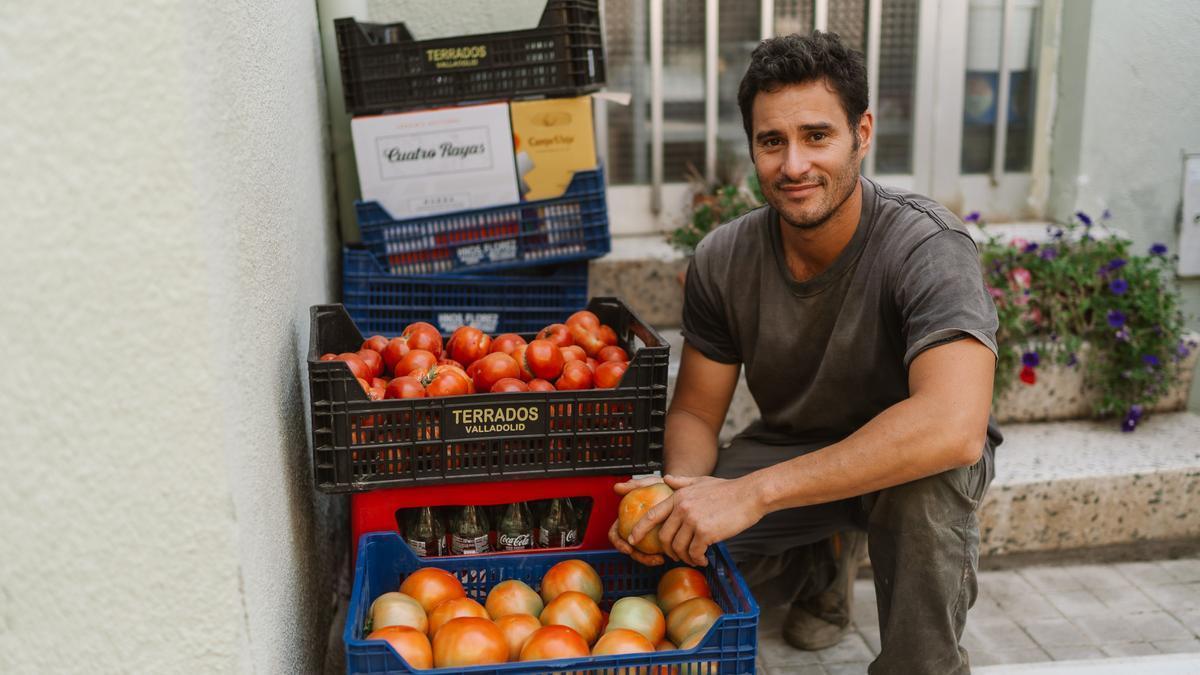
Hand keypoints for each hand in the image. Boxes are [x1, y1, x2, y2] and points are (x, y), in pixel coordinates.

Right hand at [607, 476, 666, 565]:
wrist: (683, 490)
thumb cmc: (664, 486)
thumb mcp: (652, 483)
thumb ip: (635, 485)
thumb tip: (617, 487)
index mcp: (627, 518)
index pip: (616, 533)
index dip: (618, 543)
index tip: (628, 548)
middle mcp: (635, 528)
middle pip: (630, 548)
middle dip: (638, 557)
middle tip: (650, 558)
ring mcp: (648, 536)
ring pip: (643, 553)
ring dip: (649, 559)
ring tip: (661, 558)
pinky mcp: (661, 540)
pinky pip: (657, 551)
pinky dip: (661, 554)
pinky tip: (668, 554)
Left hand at [629, 474, 765, 566]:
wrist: (750, 494)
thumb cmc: (728, 489)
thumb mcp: (701, 481)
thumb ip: (682, 482)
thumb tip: (666, 478)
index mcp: (679, 496)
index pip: (653, 515)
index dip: (640, 529)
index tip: (633, 539)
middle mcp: (682, 507)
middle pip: (664, 537)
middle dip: (668, 551)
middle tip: (676, 556)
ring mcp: (693, 520)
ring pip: (679, 548)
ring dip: (685, 557)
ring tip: (695, 558)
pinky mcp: (705, 532)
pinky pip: (694, 552)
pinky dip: (698, 559)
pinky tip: (704, 559)